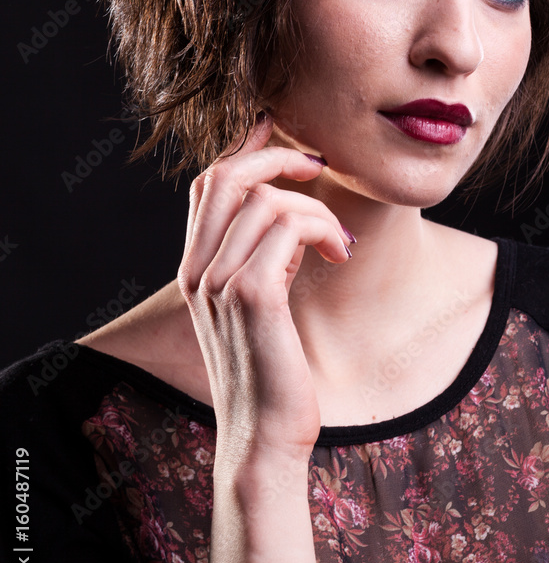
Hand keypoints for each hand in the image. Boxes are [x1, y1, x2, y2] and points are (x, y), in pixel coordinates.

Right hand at [177, 114, 353, 464]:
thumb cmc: (269, 374)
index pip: (206, 185)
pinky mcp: (253, 297)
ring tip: (338, 241)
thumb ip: (262, 261)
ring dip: (315, 207)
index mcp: (194, 270)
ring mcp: (220, 283)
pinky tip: (339, 254)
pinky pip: (289, 228)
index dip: (242, 146)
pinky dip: (323, 229)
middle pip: (225, 176)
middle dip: (277, 155)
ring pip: (266, 200)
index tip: (275, 125)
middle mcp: (198, 271)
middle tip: (317, 165)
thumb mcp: (257, 309)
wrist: (264, 437)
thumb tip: (291, 217)